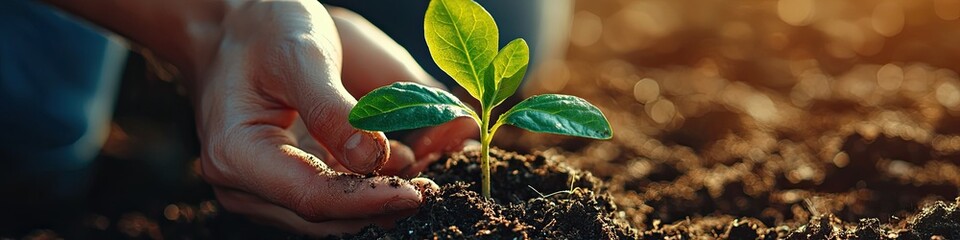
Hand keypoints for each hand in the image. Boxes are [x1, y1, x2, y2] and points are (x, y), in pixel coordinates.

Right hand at [189, 1, 474, 235]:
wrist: (235, 28)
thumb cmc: (260, 32)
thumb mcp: (299, 55)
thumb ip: (333, 109)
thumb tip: (373, 158)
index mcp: (236, 154)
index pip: (312, 196)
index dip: (368, 200)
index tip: (417, 193)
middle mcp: (245, 184)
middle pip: (326, 215)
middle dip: (383, 204)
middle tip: (435, 186)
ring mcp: (265, 189)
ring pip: (335, 213)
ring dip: (381, 197)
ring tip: (425, 173)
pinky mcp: (288, 182)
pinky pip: (335, 195)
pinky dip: (371, 184)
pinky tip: (403, 163)